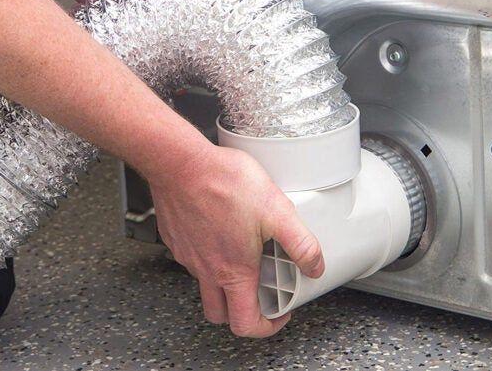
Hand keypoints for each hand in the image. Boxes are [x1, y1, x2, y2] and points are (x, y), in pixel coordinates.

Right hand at [148, 144, 324, 336]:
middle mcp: (206, 270)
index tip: (279, 313)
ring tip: (244, 256)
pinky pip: (192, 260)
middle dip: (242, 312)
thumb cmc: (222, 183)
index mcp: (233, 271)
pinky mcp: (176, 239)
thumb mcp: (277, 210)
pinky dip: (207, 257)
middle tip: (260, 294)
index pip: (245, 324)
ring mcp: (187, 256)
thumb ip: (300, 243)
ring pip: (204, 286)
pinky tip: (220, 232)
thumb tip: (315, 266)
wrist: (180, 163)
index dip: (267, 327)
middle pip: (220, 314)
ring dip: (224, 283)